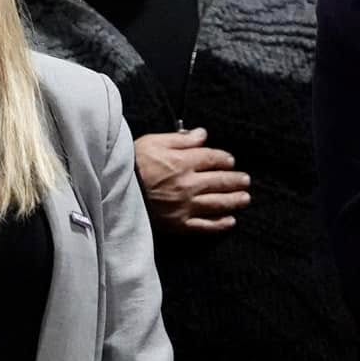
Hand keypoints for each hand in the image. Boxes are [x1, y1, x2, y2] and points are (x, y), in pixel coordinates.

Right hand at [134, 128, 250, 233]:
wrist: (112, 191)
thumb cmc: (131, 164)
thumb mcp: (153, 142)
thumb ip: (180, 139)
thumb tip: (202, 134)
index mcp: (183, 162)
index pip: (212, 159)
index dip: (224, 159)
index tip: (231, 161)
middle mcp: (188, 184)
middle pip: (219, 181)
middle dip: (235, 180)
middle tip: (246, 180)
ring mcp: (185, 206)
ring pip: (217, 203)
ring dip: (234, 200)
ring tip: (245, 198)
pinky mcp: (178, 224)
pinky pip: (204, 226)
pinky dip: (219, 224)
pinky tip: (230, 221)